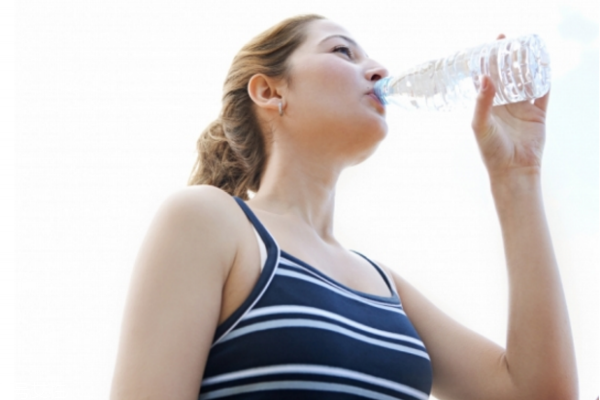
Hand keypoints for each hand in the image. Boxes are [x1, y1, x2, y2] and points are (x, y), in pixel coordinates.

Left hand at [470, 34, 549, 180]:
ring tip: (528, 48)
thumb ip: (482, 102)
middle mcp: (504, 105)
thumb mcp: (480, 125)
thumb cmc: (491, 151)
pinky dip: (544, 80)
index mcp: (488, 106)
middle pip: (506, 76)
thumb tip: (484, 77)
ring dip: (526, 66)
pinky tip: (545, 66)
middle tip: (510, 41)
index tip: (490, 45)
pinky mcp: (537, 114)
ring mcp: (521, 109)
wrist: (513, 170)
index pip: (487, 78)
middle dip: (507, 59)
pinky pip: (542, 93)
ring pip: (525, 81)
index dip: (488, 62)